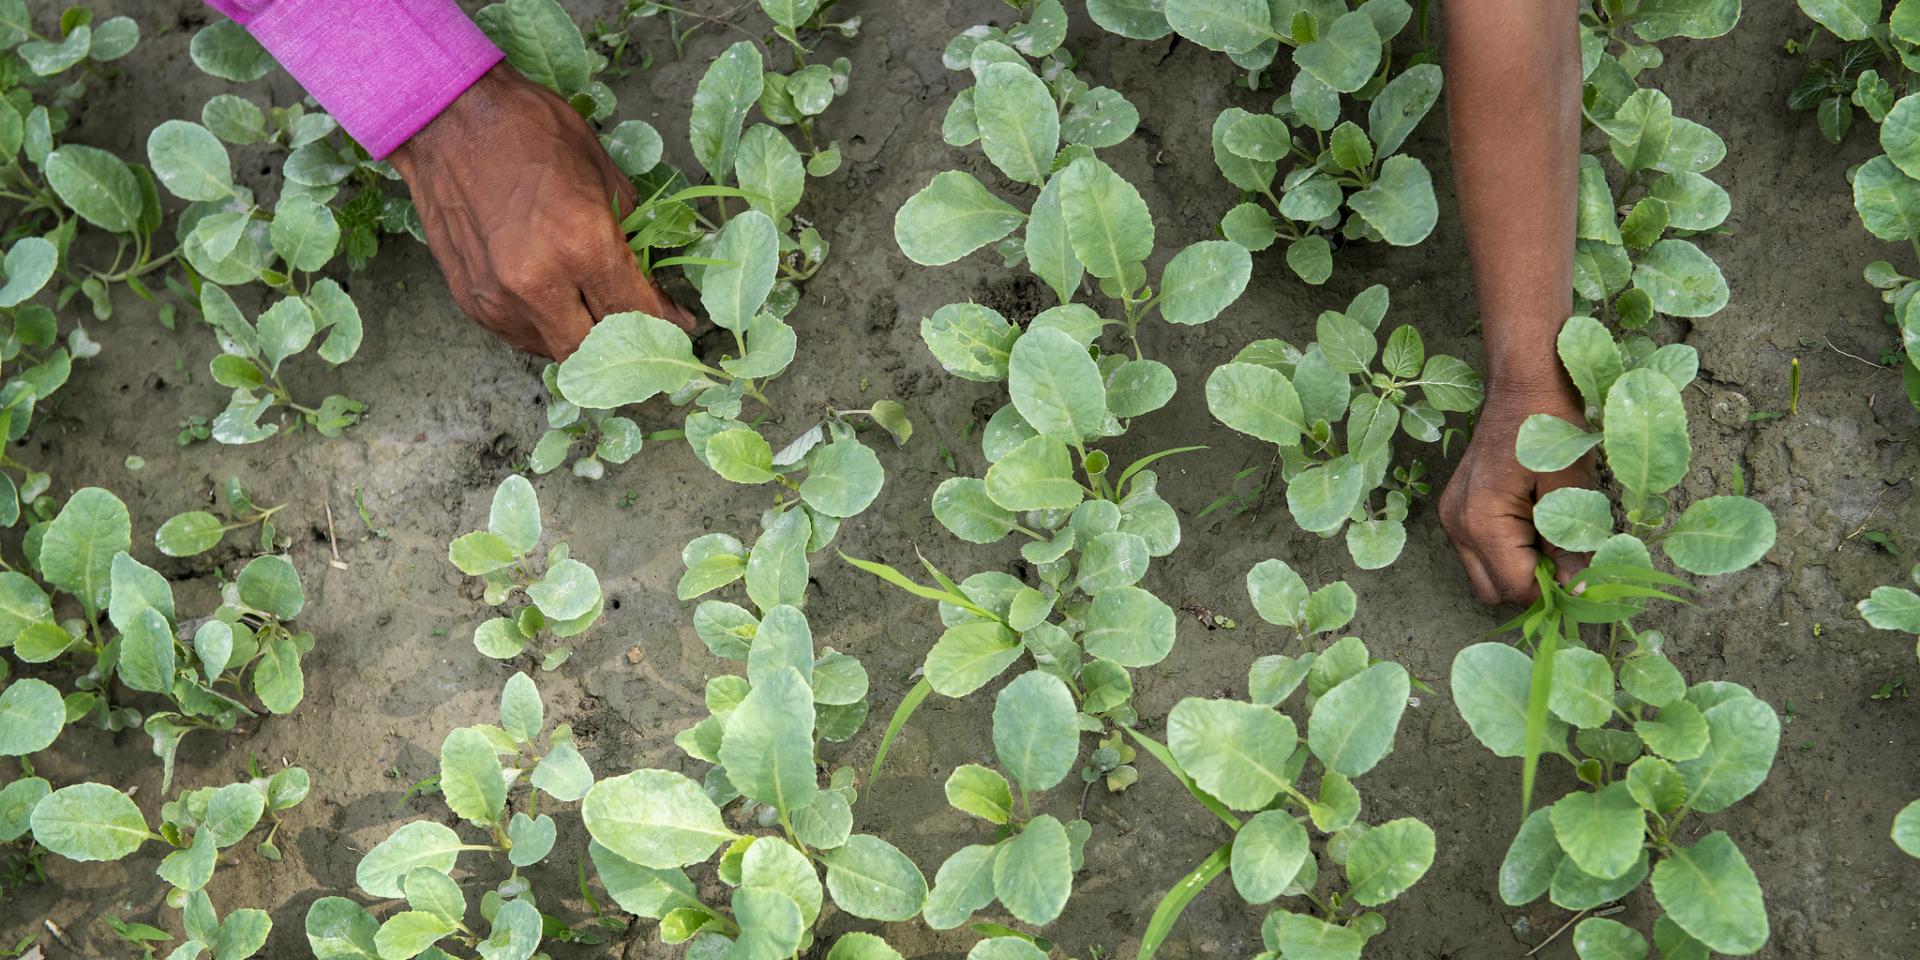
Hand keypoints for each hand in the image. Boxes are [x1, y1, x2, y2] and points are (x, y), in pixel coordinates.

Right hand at [389, 64, 694, 358]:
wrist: (446, 116)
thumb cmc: (531, 130)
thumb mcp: (602, 173)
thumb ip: (631, 238)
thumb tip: (654, 286)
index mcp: (580, 244)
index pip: (634, 312)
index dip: (664, 325)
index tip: (679, 326)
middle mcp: (537, 282)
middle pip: (593, 349)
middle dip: (622, 343)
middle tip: (638, 326)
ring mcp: (498, 297)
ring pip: (553, 350)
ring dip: (581, 338)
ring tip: (596, 312)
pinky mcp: (470, 300)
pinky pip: (519, 335)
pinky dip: (544, 327)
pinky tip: (557, 304)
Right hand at [1438, 379, 1595, 604]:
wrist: (1524, 383)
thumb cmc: (1550, 426)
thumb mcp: (1569, 488)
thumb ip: (1568, 545)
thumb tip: (1578, 591)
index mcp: (1480, 520)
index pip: (1515, 586)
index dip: (1554, 591)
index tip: (1586, 579)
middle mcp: (1456, 524)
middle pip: (1493, 589)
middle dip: (1532, 584)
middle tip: (1568, 560)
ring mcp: (1452, 516)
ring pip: (1485, 573)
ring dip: (1520, 568)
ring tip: (1551, 537)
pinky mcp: (1457, 508)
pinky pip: (1481, 551)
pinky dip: (1509, 550)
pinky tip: (1534, 523)